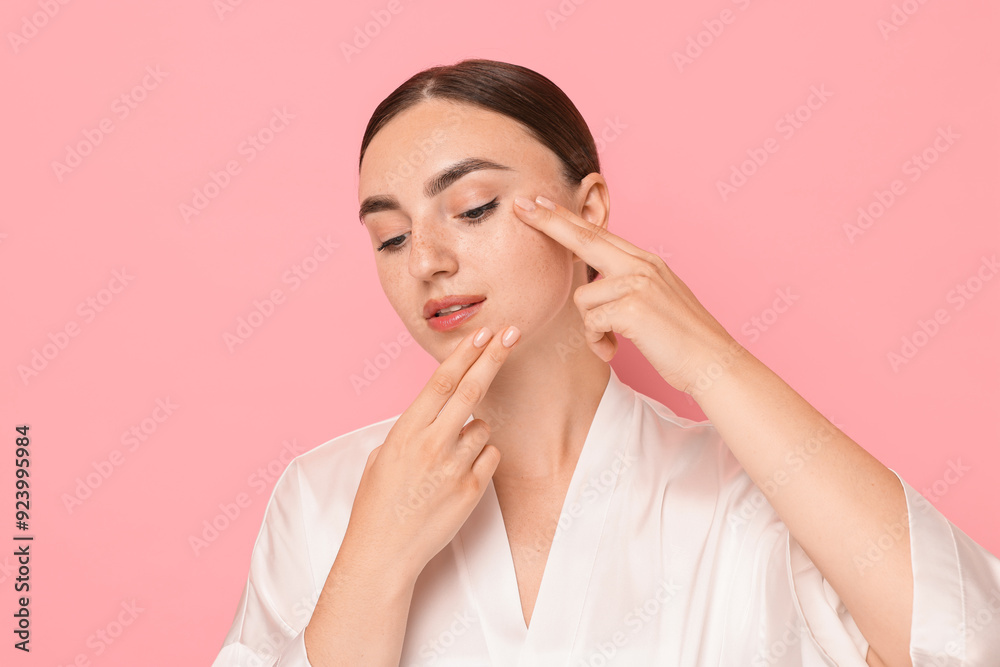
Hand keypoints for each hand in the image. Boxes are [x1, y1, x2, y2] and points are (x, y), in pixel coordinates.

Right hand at [339, 325, 519, 581]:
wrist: (383, 551)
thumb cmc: (378, 502)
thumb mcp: (383, 454)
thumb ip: (412, 428)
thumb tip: (438, 407)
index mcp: (406, 432)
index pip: (440, 383)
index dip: (463, 355)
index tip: (481, 333)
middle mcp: (432, 444)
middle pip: (471, 390)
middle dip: (493, 357)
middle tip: (512, 333)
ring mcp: (454, 468)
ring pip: (483, 427)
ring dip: (474, 430)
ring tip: (448, 457)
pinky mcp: (472, 490)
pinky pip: (490, 457)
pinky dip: (481, 458)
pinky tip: (458, 474)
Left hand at [512, 194, 740, 394]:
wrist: (713, 363)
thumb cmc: (682, 341)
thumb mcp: (655, 301)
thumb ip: (627, 286)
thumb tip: (595, 285)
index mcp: (646, 262)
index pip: (598, 234)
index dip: (566, 218)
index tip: (540, 204)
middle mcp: (641, 265)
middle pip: (585, 238)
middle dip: (550, 222)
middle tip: (521, 206)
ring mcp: (638, 283)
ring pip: (583, 298)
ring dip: (592, 327)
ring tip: (614, 341)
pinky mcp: (632, 307)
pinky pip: (591, 323)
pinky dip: (599, 342)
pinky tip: (616, 350)